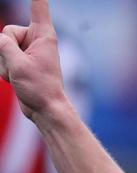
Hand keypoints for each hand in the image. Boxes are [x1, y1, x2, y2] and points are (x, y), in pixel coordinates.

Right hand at [0, 0, 63, 119]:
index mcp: (43, 34)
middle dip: (7, 52)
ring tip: (21, 77)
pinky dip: (6, 71)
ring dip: (6, 65)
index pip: (37, 4)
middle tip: (21, 70)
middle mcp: (36, 39)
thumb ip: (4, 44)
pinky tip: (16, 81)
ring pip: (2, 48)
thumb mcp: (17, 64)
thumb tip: (0, 41)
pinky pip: (4, 59)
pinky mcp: (22, 61)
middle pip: (7, 32)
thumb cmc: (39, 89)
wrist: (46, 112)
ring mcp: (29, 50)